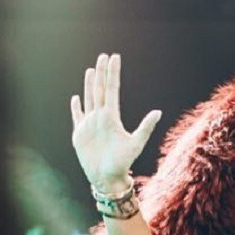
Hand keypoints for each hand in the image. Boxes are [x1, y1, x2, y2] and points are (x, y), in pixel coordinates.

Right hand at [70, 52, 161, 191]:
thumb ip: (145, 127)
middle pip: (100, 90)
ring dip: (90, 84)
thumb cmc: (123, 163)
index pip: (112, 89)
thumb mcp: (136, 143)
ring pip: (89, 98)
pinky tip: (76, 98)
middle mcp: (100, 117)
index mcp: (112, 117)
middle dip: (101, 73)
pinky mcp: (79, 134)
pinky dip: (76, 108)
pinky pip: (77, 117)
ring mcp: (89, 124)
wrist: (107, 178)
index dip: (113, 74)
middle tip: (104, 56)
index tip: (114, 58)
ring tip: (92, 69)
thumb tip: (158, 111)